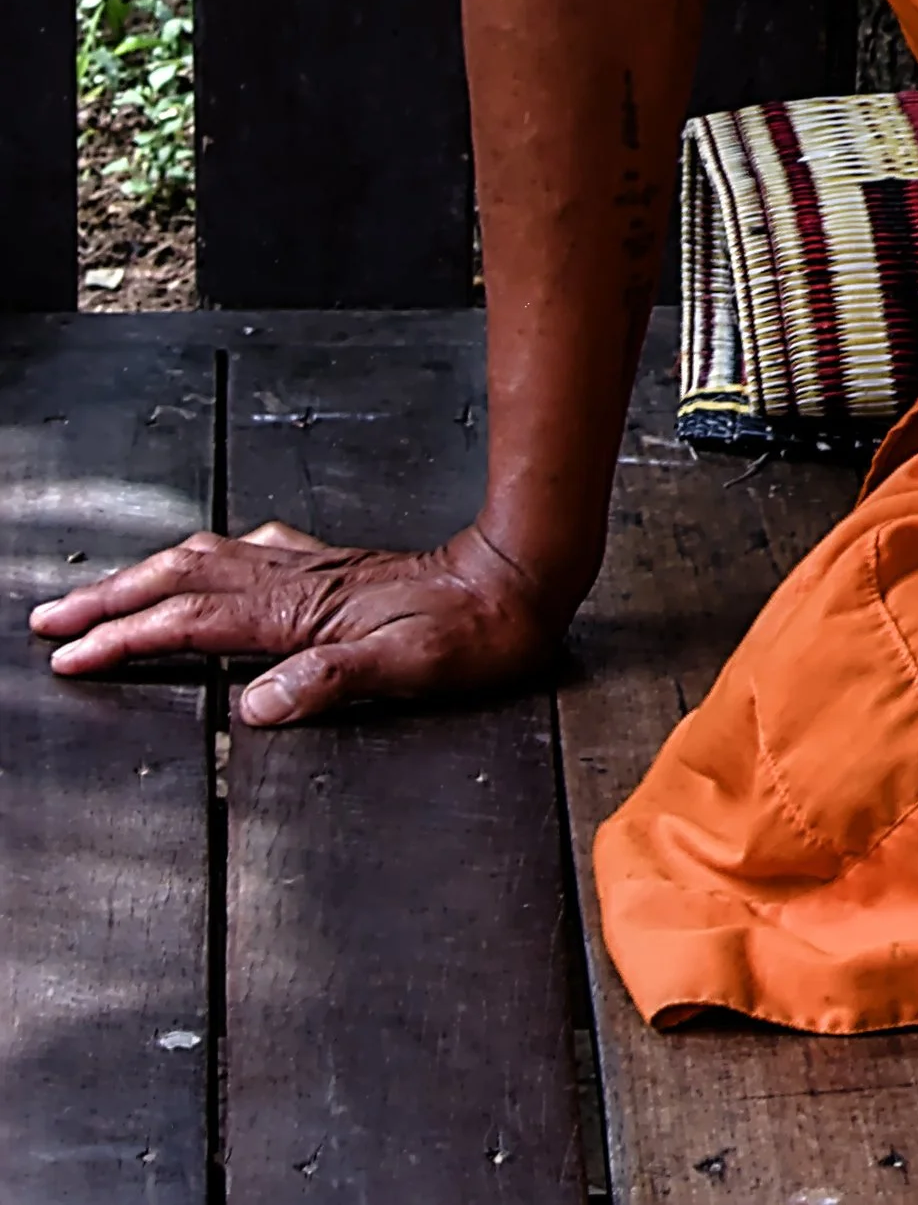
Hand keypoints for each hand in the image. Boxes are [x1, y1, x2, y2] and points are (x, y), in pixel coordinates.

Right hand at [29, 517, 562, 723]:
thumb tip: (255, 706)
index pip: (189, 622)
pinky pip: (245, 555)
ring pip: (207, 560)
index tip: (72, 656)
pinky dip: (204, 562)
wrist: (520, 582)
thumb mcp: (403, 669)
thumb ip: (326, 683)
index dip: (126, 639)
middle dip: (111, 599)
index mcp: (299, 611)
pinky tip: (208, 563)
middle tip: (53, 619)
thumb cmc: (471, 632)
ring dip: (146, 576)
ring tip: (102, 592)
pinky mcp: (332, 567)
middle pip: (181, 580)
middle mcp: (297, 581)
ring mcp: (312, 569)